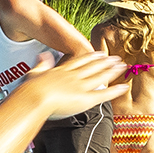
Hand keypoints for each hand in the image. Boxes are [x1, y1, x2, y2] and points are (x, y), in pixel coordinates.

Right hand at [12, 53, 127, 122]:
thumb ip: (41, 64)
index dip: (91, 57)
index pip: (80, 62)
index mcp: (62, 71)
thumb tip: (43, 54)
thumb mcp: (33, 72)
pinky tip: (124, 87)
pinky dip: (114, 91)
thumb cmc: (29, 90)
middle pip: (93, 67)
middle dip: (106, 62)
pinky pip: (104, 94)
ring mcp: (80, 86)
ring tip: (122, 67)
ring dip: (112, 71)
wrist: (33, 98)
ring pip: (100, 77)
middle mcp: (73, 77)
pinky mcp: (85, 98)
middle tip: (116, 58)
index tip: (99, 53)